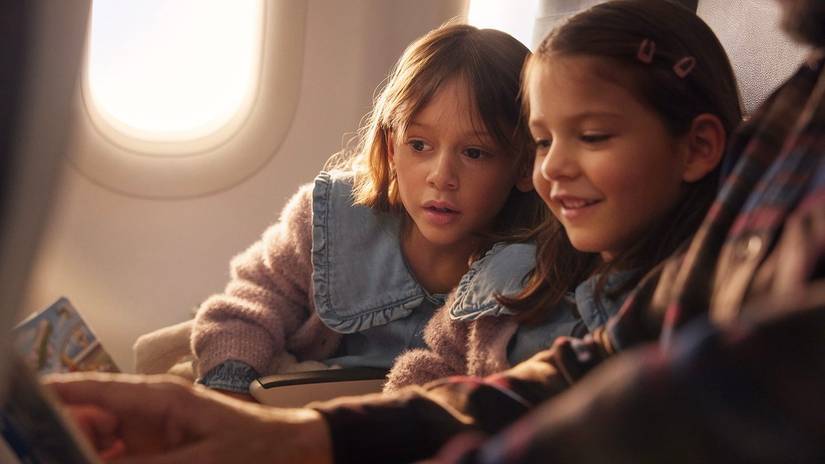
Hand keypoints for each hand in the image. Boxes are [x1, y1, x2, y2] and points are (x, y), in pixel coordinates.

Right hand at [45, 373, 332, 463]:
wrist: (298, 451)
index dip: (56, 397)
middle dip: (70, 437)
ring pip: (102, 442)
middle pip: (90, 420)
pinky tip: (104, 463)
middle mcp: (151, 411)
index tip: (26, 408)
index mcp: (161, 397)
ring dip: (91, 452)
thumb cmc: (260, 448)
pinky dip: (110, 460)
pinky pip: (123, 455)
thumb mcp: (203, 463)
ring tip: (80, 456)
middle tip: (55, 454)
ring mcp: (155, 432)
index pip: (94, 390)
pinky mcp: (163, 451)